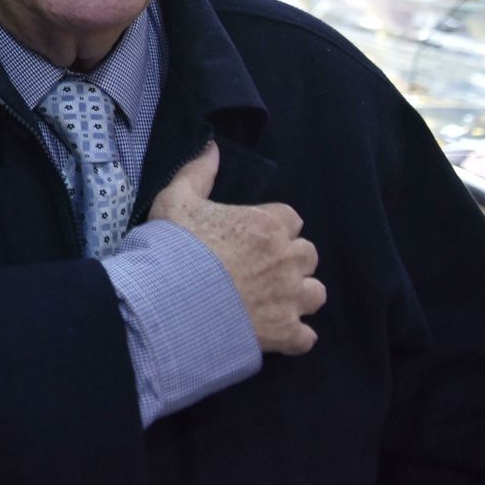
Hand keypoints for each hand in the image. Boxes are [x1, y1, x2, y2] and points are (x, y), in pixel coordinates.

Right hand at [148, 142, 325, 354]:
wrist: (169, 300)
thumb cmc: (174, 246)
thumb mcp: (176, 199)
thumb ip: (198, 172)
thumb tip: (211, 147)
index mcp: (267, 225)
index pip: (291, 219)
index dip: (274, 227)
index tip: (253, 235)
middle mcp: (286, 260)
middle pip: (308, 254)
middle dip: (290, 259)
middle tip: (261, 266)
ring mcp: (288, 299)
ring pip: (315, 293)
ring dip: (299, 294)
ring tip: (274, 298)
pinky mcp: (284, 333)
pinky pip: (306, 337)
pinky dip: (295, 335)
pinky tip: (276, 331)